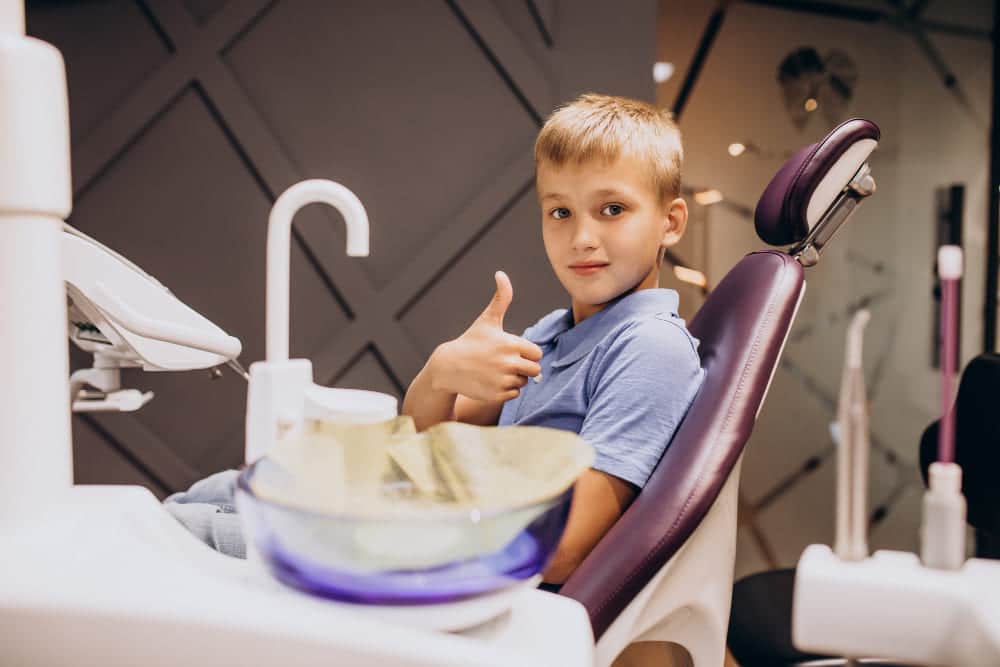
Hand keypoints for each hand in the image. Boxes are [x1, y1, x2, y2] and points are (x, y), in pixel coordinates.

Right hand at [431, 271, 542, 401]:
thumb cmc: (470, 342)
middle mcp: (508, 363)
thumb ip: (501, 298)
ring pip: (524, 383)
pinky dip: (505, 391)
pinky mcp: (497, 395)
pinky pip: (514, 395)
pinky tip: (490, 382)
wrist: (448, 367)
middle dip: (523, 367)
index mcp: (510, 344)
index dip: (525, 352)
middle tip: (504, 363)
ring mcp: (502, 380)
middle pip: (534, 370)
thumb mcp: (487, 320)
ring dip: (514, 379)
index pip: (536, 353)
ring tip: (494, 371)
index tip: (510, 350)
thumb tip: (501, 273)